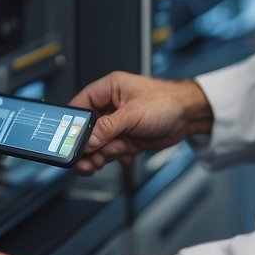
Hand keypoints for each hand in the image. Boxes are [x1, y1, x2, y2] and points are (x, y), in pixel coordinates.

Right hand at [69, 71, 212, 174]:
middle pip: (86, 129)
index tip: (65, 139)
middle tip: (80, 160)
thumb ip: (108, 127)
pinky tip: (120, 158)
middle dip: (83, 146)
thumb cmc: (166, 101)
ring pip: (97, 144)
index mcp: (107, 90)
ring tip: (95, 164)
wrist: (190, 116)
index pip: (80, 106)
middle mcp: (110, 107)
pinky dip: (111, 158)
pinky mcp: (126, 139)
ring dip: (96, 156)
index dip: (71, 123)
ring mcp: (118, 125)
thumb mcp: (133, 114)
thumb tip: (87, 140)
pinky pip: (110, 151)